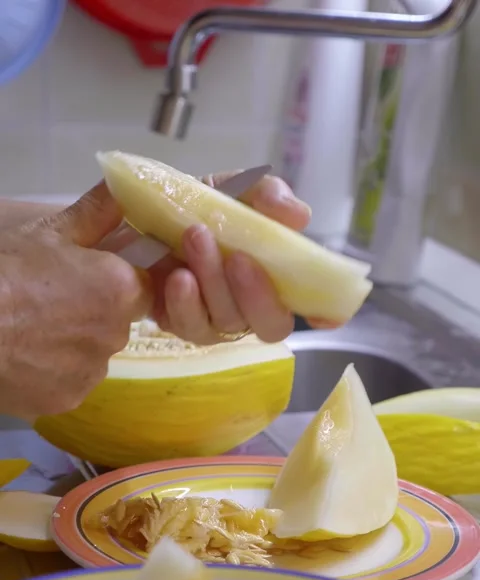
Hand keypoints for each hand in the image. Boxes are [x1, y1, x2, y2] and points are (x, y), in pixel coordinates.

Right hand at [0, 184, 151, 419]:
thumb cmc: (7, 270)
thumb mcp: (48, 232)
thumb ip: (96, 213)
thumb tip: (125, 188)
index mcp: (121, 289)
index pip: (142, 288)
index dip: (113, 283)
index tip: (85, 279)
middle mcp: (117, 334)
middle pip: (115, 323)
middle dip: (91, 314)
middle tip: (49, 302)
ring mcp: (92, 372)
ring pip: (92, 355)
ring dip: (72, 345)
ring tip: (31, 330)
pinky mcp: (68, 400)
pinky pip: (69, 382)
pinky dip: (52, 373)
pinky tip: (24, 355)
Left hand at [102, 172, 332, 345]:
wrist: (138, 213)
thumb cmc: (197, 206)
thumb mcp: (233, 190)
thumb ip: (265, 196)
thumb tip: (299, 215)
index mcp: (274, 275)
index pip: (310, 306)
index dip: (325, 314)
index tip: (326, 314)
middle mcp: (250, 306)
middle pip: (271, 325)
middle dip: (258, 295)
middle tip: (238, 257)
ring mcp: (215, 319)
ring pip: (228, 323)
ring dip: (215, 284)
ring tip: (196, 238)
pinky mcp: (179, 323)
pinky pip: (189, 325)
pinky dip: (185, 302)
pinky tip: (178, 277)